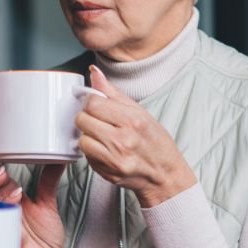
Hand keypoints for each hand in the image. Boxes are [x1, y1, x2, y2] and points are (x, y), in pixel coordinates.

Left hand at [75, 64, 195, 208]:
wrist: (165, 174)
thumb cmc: (155, 142)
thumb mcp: (140, 112)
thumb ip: (113, 92)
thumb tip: (94, 72)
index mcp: (132, 121)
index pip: (93, 103)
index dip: (90, 101)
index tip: (96, 104)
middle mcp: (123, 141)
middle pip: (83, 120)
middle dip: (87, 118)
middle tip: (99, 120)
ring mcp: (114, 160)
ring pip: (82, 140)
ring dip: (88, 136)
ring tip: (103, 136)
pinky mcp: (107, 173)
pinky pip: (87, 157)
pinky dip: (93, 151)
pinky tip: (106, 150)